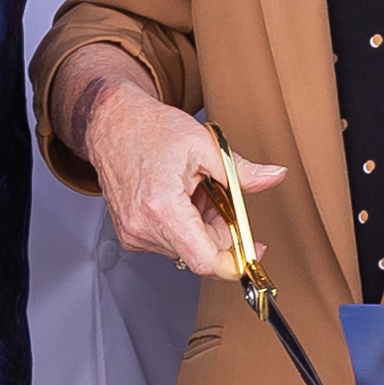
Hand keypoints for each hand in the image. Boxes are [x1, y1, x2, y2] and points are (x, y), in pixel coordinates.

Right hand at [80, 75, 278, 279]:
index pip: (204, 259)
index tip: (252, 252)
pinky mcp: (129, 234)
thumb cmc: (150, 128)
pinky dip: (184, 224)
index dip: (234, 262)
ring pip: (186, 247)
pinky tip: (180, 196)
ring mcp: (133, 233)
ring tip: (194, 188)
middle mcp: (142, 227)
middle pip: (200, 252)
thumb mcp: (204, 144)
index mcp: (162, 207)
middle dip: (220, 230)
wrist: (110, 122)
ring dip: (202, 225)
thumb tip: (273, 177)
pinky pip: (169, 241)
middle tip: (221, 196)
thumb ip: (241, 171)